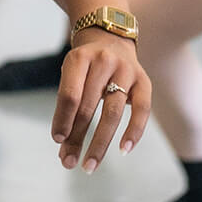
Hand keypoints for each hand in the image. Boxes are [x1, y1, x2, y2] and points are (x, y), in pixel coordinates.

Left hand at [51, 28, 150, 171]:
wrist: (111, 36)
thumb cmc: (85, 66)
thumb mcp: (71, 74)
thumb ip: (67, 106)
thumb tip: (63, 146)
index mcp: (79, 58)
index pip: (69, 94)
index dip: (62, 119)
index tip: (57, 141)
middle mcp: (103, 61)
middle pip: (88, 106)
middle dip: (77, 137)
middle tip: (68, 163)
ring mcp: (126, 70)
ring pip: (112, 112)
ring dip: (100, 143)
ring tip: (89, 165)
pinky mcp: (144, 81)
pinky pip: (142, 110)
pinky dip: (134, 131)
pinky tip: (124, 149)